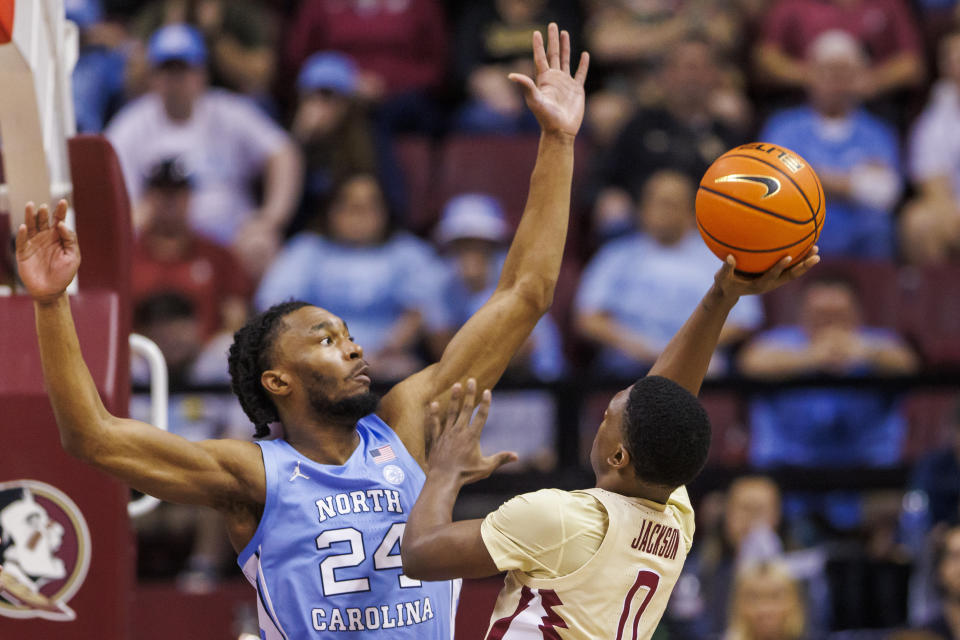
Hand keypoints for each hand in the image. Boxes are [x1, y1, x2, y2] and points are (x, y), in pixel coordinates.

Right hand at [15, 201, 80, 303]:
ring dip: (30, 216)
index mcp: (58, 237)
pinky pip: (21, 241)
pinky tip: (24, 226)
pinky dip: (22, 233)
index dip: (60, 210)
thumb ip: (70, 239)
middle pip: (43, 221)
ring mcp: (33, 244)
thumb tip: (61, 224)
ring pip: (31, 226)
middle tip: (44, 207)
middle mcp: (45, 238)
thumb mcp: (73, 256)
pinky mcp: (23, 252)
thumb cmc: (64, 274)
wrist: (51, 291)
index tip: (63, 201)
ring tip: (31, 206)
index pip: (59, 220)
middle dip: (44, 213)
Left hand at [425, 379, 516, 483]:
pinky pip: (434, 423)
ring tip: (456, 385)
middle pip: (466, 409)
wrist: (443, 480)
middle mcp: (460, 432)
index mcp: (472, 437)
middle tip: (471, 380)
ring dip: (454, 398)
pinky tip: (433, 403)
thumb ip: (500, 459)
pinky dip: (434, 414)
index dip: (485, 403)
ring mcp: (447, 434)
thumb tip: (517, 456)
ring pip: (451, 412)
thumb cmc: (465, 475)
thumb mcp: (486, 468)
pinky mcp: (436, 439)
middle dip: (470, 394)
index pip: (481, 416)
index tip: (487, 391)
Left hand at [509, 23, 588, 137]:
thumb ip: (525, 85)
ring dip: (566, 47)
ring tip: (565, 33)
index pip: (540, 57)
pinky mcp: (577, 90)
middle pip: (553, 54)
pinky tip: (585, 55)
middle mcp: (554, 79)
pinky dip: (583, 64)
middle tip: (552, 25)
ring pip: (565, 60)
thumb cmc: (545, 117)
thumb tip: (511, 75)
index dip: (538, 45)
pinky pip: (580, 74)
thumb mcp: (534, 100)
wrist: (560, 131)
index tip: (536, 32)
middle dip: (552, 40)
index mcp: (543, 79)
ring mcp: (566, 83)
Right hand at [712, 248, 819, 300]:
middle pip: (790, 276)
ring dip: (805, 262)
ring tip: (816, 250)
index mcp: (759, 285)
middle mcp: (770, 284)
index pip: (772, 276)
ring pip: (793, 273)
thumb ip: (726, 269)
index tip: (789, 257)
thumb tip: (730, 257)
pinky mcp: (775, 277)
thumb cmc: (725, 284)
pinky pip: (789, 268)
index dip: (780, 267)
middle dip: (803, 267)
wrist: (730, 293)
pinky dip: (797, 259)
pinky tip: (803, 246)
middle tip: (816, 257)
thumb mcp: (721, 278)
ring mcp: (774, 281)